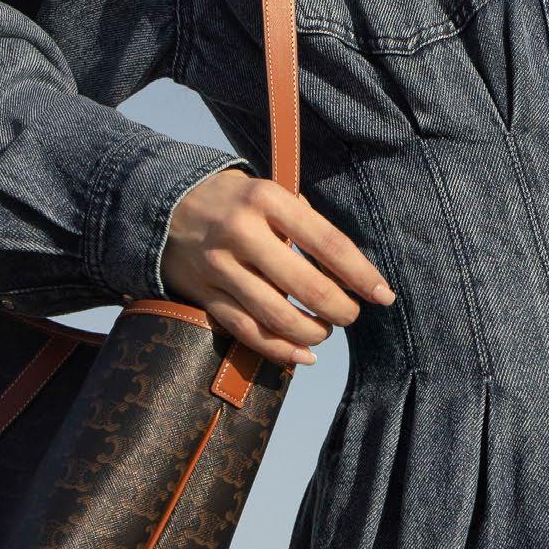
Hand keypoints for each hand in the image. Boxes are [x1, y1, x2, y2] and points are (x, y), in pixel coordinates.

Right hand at [160, 168, 396, 365]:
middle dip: (339, 309)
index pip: (327, 243)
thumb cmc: (235, 201)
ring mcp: (219, 266)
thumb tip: (348, 271)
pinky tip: (302, 355)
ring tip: (325, 330)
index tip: (383, 295)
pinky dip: (279, 350)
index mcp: (267, 199)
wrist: (164, 204)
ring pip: (276, 315)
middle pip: (305, 285)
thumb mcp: (269, 193)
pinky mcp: (203, 294)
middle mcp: (241, 232)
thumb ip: (304, 223)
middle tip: (351, 315)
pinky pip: (246, 331)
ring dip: (311, 331)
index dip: (360, 274)